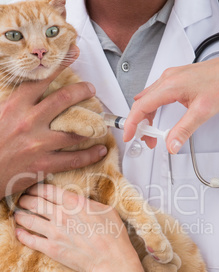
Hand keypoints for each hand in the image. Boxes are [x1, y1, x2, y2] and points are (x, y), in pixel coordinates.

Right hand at [0, 44, 105, 198]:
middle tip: (90, 89)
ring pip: (73, 131)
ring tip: (100, 122)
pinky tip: (100, 150)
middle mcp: (28, 122)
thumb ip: (13, 101)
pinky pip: (73, 159)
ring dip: (90, 125)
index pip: (40, 80)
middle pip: (62, 100)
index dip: (59, 66)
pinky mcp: (43, 165)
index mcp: (14, 106)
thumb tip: (29, 90)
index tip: (72, 55)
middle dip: (81, 91)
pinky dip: (90, 155)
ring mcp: (38, 144)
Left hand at [14, 184, 139, 271]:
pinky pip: (30, 240)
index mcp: (74, 202)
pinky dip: (21, 235)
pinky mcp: (51, 248)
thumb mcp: (105, 209)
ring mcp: (54, 232)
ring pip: (28, 219)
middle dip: (25, 200)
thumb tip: (81, 201)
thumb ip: (88, 203)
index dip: (36, 188)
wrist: (111, 258)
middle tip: (22, 200)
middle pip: (34, 202)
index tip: (33, 189)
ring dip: (20, 215)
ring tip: (17, 214)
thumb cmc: (113, 234)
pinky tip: (18, 232)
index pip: (47, 190)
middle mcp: (61, 214)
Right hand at [123, 55, 218, 153]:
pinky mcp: (176, 79)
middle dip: (140, 123)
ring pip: (148, 99)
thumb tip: (171, 145)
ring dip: (147, 117)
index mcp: (170, 85)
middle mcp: (167, 79)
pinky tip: (157, 117)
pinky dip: (153, 108)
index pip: (142, 106)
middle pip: (142, 103)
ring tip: (153, 133)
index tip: (129, 136)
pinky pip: (156, 94)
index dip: (132, 123)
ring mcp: (171, 77)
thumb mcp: (202, 112)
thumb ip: (184, 130)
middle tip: (146, 140)